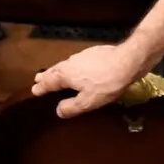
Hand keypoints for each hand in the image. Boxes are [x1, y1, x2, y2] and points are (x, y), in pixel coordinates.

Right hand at [31, 45, 146, 118]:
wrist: (129, 60)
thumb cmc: (106, 83)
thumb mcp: (88, 101)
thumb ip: (71, 107)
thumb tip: (58, 110)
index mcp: (66, 74)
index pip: (48, 82)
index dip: (41, 87)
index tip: (34, 89)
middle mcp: (71, 62)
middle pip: (55, 70)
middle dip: (47, 75)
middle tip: (38, 79)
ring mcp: (83, 56)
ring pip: (66, 64)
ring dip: (59, 70)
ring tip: (56, 74)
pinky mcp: (96, 53)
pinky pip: (79, 62)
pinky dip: (74, 67)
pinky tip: (80, 69)